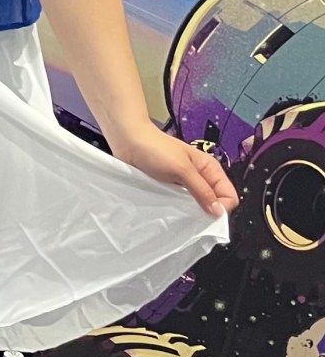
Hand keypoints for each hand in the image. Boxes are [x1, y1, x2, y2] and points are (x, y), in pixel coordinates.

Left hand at [111, 123, 238, 216]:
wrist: (127, 141)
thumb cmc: (155, 149)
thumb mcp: (182, 169)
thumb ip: (201, 190)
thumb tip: (218, 211)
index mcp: (210, 169)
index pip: (229, 195)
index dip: (222, 207)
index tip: (208, 214)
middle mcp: (200, 177)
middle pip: (214, 202)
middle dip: (206, 211)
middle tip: (191, 216)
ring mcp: (184, 184)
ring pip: (196, 204)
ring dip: (190, 211)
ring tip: (178, 212)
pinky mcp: (169, 188)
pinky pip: (180, 203)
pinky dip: (177, 208)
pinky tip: (169, 210)